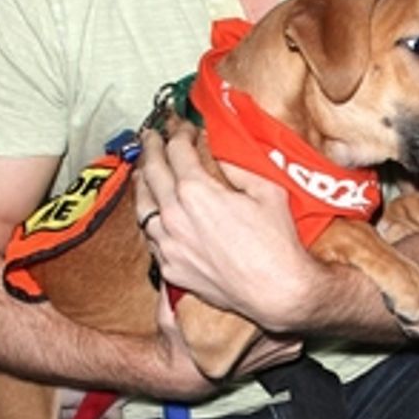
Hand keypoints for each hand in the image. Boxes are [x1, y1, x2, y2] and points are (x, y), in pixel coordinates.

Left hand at [133, 125, 323, 330]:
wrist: (276, 292)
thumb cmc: (277, 244)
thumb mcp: (267, 190)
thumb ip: (238, 165)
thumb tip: (221, 151)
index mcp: (196, 191)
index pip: (176, 150)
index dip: (179, 132)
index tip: (183, 127)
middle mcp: (174, 216)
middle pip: (152, 172)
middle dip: (151, 148)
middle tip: (152, 136)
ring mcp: (168, 244)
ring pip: (142, 206)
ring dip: (143, 183)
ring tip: (145, 171)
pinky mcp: (171, 268)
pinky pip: (150, 237)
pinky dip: (150, 218)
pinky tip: (154, 214)